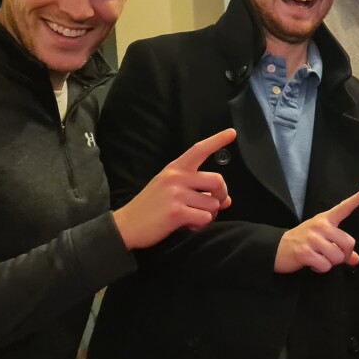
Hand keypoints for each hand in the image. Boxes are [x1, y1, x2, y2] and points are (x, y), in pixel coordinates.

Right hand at [114, 128, 235, 249]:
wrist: (126, 226)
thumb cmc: (151, 207)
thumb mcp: (170, 190)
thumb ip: (198, 190)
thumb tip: (226, 200)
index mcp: (174, 168)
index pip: (199, 150)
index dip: (217, 140)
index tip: (232, 132)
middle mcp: (175, 177)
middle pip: (217, 180)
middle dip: (222, 195)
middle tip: (214, 204)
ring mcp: (175, 194)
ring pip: (213, 204)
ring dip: (208, 214)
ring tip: (192, 217)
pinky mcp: (176, 212)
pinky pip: (205, 218)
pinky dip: (200, 225)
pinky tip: (187, 225)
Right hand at [275, 185, 358, 273]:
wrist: (276, 248)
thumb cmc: (302, 242)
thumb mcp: (321, 239)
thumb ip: (339, 246)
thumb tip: (355, 259)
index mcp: (325, 219)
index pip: (344, 207)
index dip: (358, 198)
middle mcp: (320, 226)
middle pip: (348, 244)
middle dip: (343, 256)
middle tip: (332, 256)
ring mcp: (312, 238)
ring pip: (337, 257)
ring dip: (330, 263)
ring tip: (318, 258)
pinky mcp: (305, 252)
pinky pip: (325, 266)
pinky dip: (320, 269)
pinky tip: (311, 263)